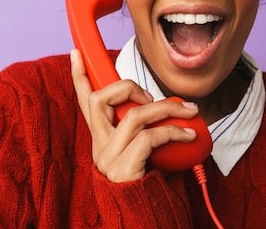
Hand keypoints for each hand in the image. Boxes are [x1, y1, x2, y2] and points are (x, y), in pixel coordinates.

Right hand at [70, 49, 198, 181]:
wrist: (145, 220)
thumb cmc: (148, 183)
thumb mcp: (142, 151)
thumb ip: (142, 129)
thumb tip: (166, 106)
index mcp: (101, 137)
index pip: (85, 102)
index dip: (79, 76)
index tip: (76, 53)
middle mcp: (99, 145)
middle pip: (101, 99)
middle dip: (129, 86)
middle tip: (152, 95)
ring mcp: (108, 157)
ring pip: (133, 115)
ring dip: (166, 109)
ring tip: (189, 112)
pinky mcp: (123, 167)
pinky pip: (149, 137)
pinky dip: (174, 130)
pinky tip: (189, 134)